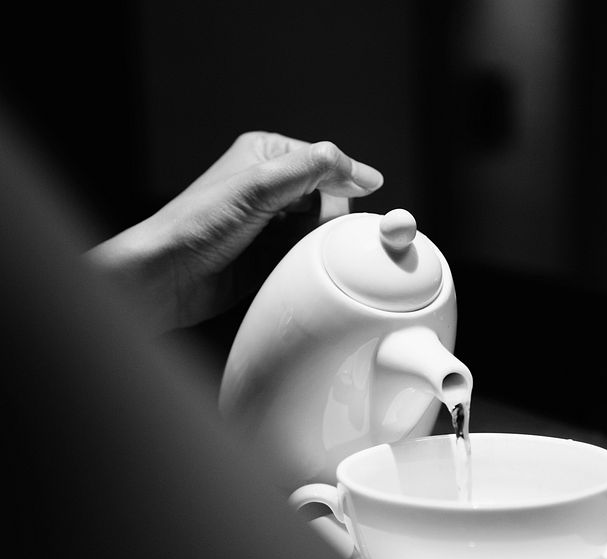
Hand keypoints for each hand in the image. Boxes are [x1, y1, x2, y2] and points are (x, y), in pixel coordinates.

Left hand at [85, 131, 382, 332]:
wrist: (166, 278)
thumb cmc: (194, 227)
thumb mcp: (258, 188)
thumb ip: (311, 170)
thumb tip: (363, 172)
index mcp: (268, 154)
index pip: (329, 166)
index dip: (337, 190)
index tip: (332, 214)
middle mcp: (272, 185)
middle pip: (331, 202)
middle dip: (324, 223)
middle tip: (297, 235)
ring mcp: (273, 222)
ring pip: (323, 233)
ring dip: (315, 247)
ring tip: (285, 254)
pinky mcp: (272, 254)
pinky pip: (309, 258)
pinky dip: (306, 266)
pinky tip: (285, 269)